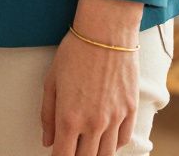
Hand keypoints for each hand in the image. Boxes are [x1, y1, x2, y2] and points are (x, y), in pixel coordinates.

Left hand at [42, 0, 144, 155]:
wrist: (105, 33)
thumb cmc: (73, 54)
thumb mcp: (51, 83)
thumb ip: (48, 116)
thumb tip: (47, 142)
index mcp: (70, 118)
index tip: (56, 154)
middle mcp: (94, 123)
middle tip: (70, 148)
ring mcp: (115, 118)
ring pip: (107, 154)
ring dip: (95, 153)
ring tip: (86, 147)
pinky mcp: (131, 110)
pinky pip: (123, 139)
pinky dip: (113, 144)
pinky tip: (104, 139)